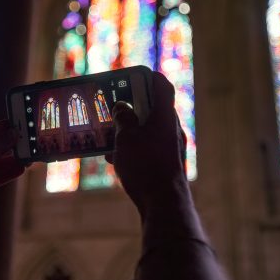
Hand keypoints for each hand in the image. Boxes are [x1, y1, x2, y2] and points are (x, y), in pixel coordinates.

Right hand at [107, 72, 189, 215]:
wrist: (163, 204)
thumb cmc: (146, 166)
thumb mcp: (126, 137)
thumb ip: (123, 118)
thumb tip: (122, 107)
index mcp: (165, 116)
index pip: (162, 86)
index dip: (149, 76)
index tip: (134, 74)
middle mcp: (171, 130)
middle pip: (153, 108)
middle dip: (133, 105)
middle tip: (114, 102)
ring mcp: (170, 148)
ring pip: (148, 130)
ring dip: (129, 128)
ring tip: (109, 130)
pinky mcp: (166, 165)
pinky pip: (148, 149)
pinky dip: (133, 148)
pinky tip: (114, 157)